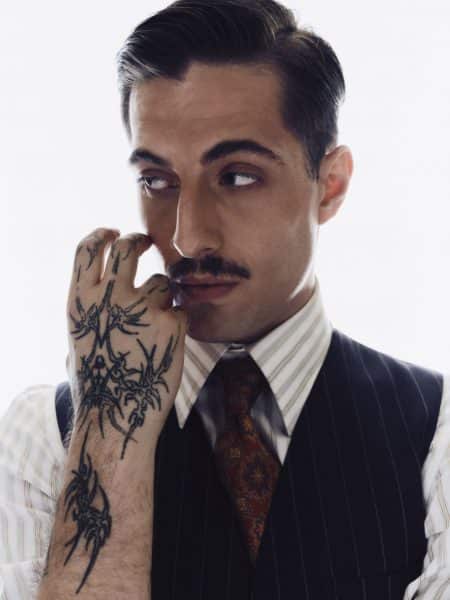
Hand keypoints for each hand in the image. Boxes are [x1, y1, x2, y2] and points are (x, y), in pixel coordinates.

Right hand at [66, 227, 186, 458]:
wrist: (117, 418)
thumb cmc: (97, 383)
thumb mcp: (78, 338)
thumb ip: (92, 308)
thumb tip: (105, 286)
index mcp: (80, 301)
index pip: (89, 249)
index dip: (103, 235)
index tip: (113, 232)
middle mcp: (109, 298)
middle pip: (128, 248)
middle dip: (138, 240)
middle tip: (146, 242)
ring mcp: (141, 309)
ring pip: (163, 282)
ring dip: (164, 296)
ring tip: (156, 326)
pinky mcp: (170, 324)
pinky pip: (180, 311)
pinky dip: (177, 324)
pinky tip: (166, 348)